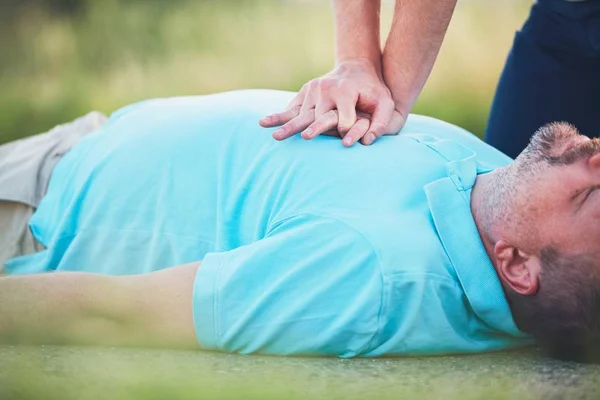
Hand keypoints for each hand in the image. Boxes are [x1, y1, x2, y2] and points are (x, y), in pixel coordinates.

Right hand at [260, 59, 400, 145]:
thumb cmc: (374, 90)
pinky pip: (292, 107)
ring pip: (301, 113)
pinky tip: (265, 123)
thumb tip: (369, 142)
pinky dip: (280, 116)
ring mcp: (313, 90)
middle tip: (303, 139)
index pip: (345, 118)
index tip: (346, 143)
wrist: (357, 67)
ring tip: (275, 136)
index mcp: (346, 92)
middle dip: (311, 129)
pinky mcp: (305, 91)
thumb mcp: (385, 103)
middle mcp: (326, 90)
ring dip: (288, 125)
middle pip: (318, 116)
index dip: (348, 130)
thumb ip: (382, 122)